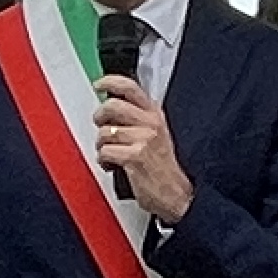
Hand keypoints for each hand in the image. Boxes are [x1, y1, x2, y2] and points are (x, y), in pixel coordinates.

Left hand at [93, 75, 194, 221]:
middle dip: (99, 117)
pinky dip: (104, 161)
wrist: (178, 196)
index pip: (131, 88)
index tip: (99, 85)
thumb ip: (138, 119)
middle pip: (111, 106)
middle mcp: (150, 124)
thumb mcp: (158, 136)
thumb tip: (112, 109)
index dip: (110, 82)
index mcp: (155, 115)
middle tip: (101, 126)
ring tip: (112, 154)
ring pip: (104, 133)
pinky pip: (104, 152)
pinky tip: (113, 165)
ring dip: (102, 146)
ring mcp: (143, 139)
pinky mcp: (134, 157)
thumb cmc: (165, 170)